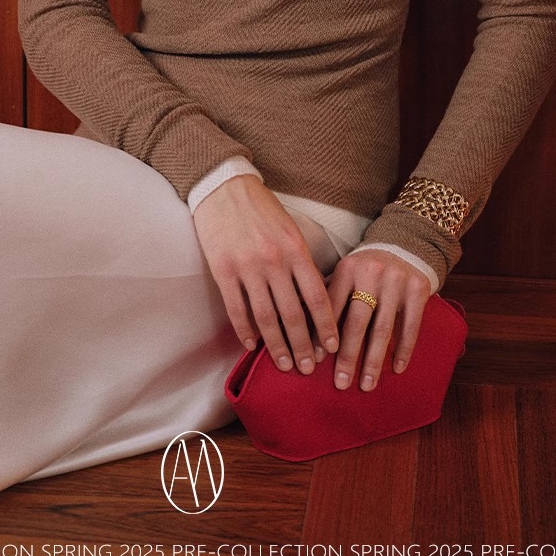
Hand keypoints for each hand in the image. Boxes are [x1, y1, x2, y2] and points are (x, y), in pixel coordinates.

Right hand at [191, 176, 340, 374]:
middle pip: (293, 314)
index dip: (326, 326)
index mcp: (295, 249)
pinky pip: (236, 308)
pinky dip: (245, 330)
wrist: (224, 187)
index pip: (316, 297)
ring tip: (284, 364)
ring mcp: (247, 267)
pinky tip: (252, 346)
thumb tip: (311, 299)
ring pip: (266, 317)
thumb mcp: (290, 229)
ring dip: (276, 345)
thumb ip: (301, 261)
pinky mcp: (223, 270)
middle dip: (303, 345)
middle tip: (308, 369)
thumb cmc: (261, 208)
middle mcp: (273, 260)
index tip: (332, 347)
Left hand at [325, 248, 431, 390]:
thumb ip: (329, 297)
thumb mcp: (346, 272)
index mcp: (347, 269)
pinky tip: (396, 369)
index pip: (331, 306)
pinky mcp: (418, 289)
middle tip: (341, 383)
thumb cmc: (367, 268)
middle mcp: (371, 273)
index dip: (322, 335)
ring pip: (383, 329)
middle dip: (348, 356)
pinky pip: (410, 326)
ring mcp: (396, 282)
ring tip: (366, 385)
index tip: (315, 361)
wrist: (405, 244)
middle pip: (357, 322)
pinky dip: (403, 349)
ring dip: (374, 360)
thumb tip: (304, 332)